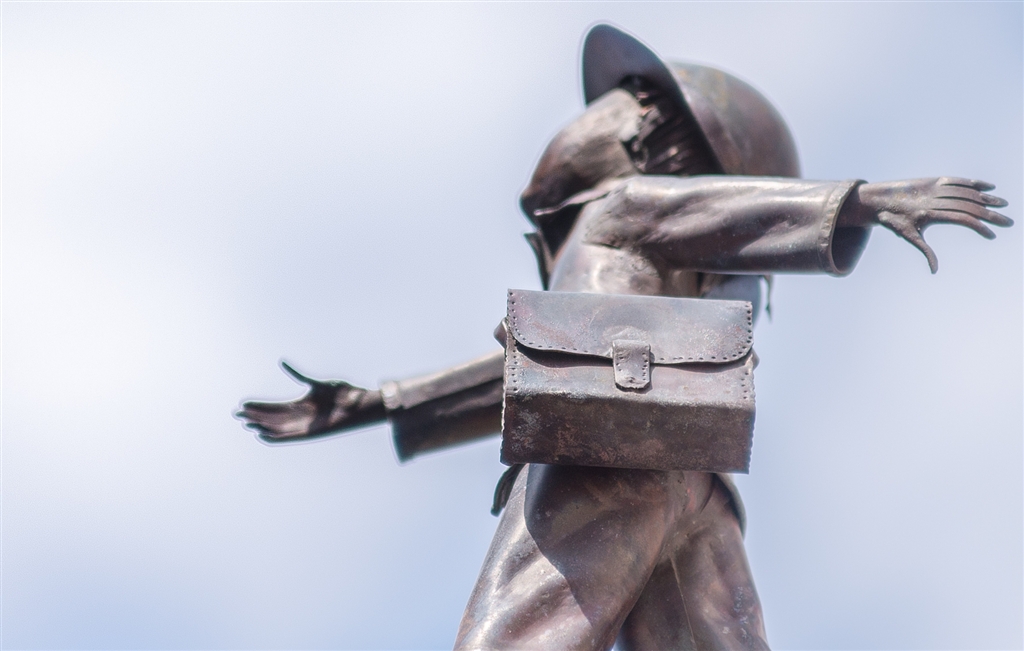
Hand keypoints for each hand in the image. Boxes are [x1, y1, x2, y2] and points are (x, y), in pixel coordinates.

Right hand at [236, 362, 385, 442]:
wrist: (361, 403)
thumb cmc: (343, 392)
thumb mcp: (316, 382)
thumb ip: (298, 374)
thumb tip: (280, 361)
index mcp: (302, 404)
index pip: (275, 406)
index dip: (259, 406)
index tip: (243, 404)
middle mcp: (302, 416)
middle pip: (273, 417)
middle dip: (255, 416)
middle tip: (237, 414)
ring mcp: (306, 425)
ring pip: (278, 427)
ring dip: (262, 426)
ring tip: (246, 424)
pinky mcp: (312, 433)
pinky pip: (290, 437)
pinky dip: (276, 437)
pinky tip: (262, 435)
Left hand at [846, 178, 1010, 272]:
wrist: (877, 200)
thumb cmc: (893, 220)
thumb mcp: (909, 236)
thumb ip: (925, 251)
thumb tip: (934, 271)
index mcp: (931, 213)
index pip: (962, 219)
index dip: (979, 226)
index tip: (992, 235)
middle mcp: (936, 199)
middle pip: (969, 206)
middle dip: (990, 214)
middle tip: (1008, 222)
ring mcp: (936, 188)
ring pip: (966, 192)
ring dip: (986, 198)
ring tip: (1003, 204)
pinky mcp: (934, 180)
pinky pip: (957, 180)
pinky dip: (973, 182)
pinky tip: (988, 186)